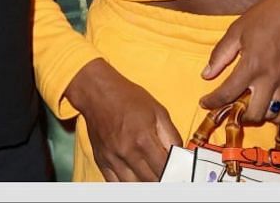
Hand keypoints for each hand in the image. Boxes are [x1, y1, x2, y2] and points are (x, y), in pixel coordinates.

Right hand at [65, 58, 181, 181]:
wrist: (98, 93)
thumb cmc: (129, 99)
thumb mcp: (158, 111)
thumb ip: (171, 135)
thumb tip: (181, 154)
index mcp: (144, 138)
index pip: (165, 168)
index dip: (176, 173)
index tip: (181, 173)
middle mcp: (127, 152)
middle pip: (150, 180)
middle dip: (163, 180)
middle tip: (170, 176)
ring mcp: (112, 158)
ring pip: (133, 185)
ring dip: (146, 184)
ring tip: (155, 177)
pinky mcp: (101, 161)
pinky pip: (115, 183)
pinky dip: (128, 185)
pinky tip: (137, 179)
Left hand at [199, 0, 279, 125]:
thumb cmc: (268, 16)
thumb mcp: (237, 29)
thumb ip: (220, 54)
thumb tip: (206, 74)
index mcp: (251, 65)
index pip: (227, 94)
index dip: (212, 102)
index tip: (205, 103)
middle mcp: (270, 78)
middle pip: (252, 113)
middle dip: (238, 115)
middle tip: (232, 108)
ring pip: (272, 114)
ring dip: (259, 115)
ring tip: (252, 107)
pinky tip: (273, 110)